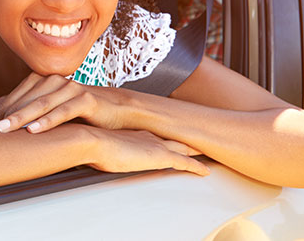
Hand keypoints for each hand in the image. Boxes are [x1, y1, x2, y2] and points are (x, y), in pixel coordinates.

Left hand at [0, 72, 128, 132]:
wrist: (118, 111)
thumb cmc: (80, 112)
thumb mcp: (48, 109)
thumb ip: (21, 107)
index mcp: (45, 81)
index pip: (17, 94)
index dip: (2, 108)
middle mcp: (56, 81)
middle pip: (26, 98)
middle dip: (7, 114)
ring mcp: (71, 89)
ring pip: (42, 104)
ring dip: (22, 117)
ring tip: (5, 130)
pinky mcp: (87, 100)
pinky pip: (63, 111)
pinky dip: (47, 121)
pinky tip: (33, 130)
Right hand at [89, 127, 209, 175]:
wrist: (92, 140)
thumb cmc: (91, 142)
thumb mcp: (100, 143)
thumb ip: (106, 146)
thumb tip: (96, 151)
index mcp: (138, 131)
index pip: (161, 133)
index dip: (173, 133)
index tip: (180, 132)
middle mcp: (151, 135)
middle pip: (178, 137)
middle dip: (191, 137)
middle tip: (206, 135)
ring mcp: (157, 145)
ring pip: (185, 147)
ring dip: (198, 149)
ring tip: (212, 149)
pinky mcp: (160, 157)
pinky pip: (185, 163)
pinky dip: (197, 167)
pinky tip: (206, 171)